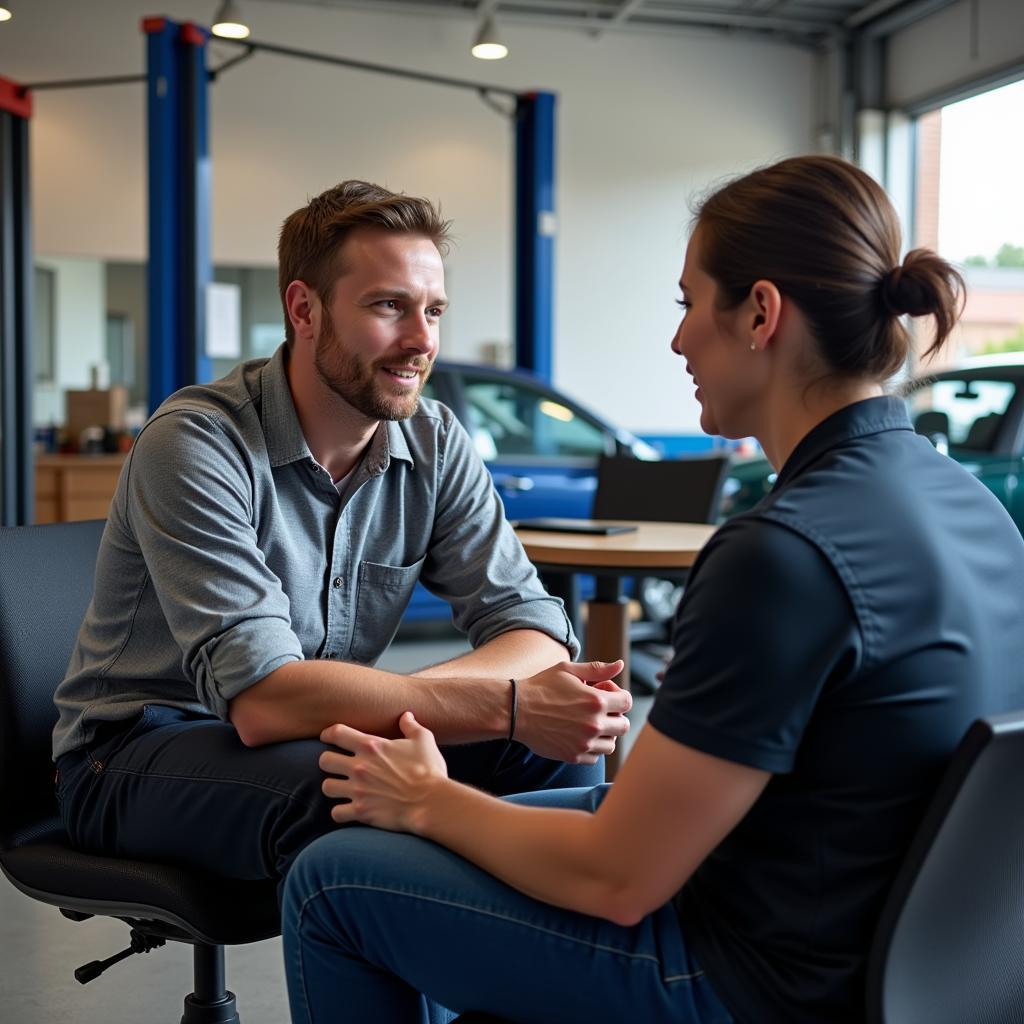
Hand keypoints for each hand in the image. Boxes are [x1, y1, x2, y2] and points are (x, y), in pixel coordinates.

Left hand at [319, 712, 448, 832]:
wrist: (432, 802)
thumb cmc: (429, 769)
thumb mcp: (424, 740)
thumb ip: (411, 726)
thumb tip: (406, 715)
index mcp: (371, 746)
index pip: (337, 733)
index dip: (328, 734)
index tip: (328, 737)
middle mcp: (359, 767)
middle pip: (324, 760)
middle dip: (329, 762)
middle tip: (337, 766)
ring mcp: (358, 790)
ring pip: (327, 787)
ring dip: (333, 786)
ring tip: (342, 787)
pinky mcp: (361, 811)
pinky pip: (336, 813)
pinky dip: (341, 812)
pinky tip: (348, 809)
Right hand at [515, 660, 630, 764]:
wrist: (515, 710)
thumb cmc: (541, 686)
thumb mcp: (568, 670)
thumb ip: (597, 669)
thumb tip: (620, 664)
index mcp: (596, 701)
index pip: (627, 702)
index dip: (618, 695)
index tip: (604, 692)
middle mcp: (594, 724)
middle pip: (624, 726)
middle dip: (615, 716)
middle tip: (597, 710)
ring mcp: (584, 743)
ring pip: (611, 744)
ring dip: (605, 734)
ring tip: (588, 723)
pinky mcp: (573, 756)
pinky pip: (595, 757)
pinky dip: (592, 748)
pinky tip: (578, 735)